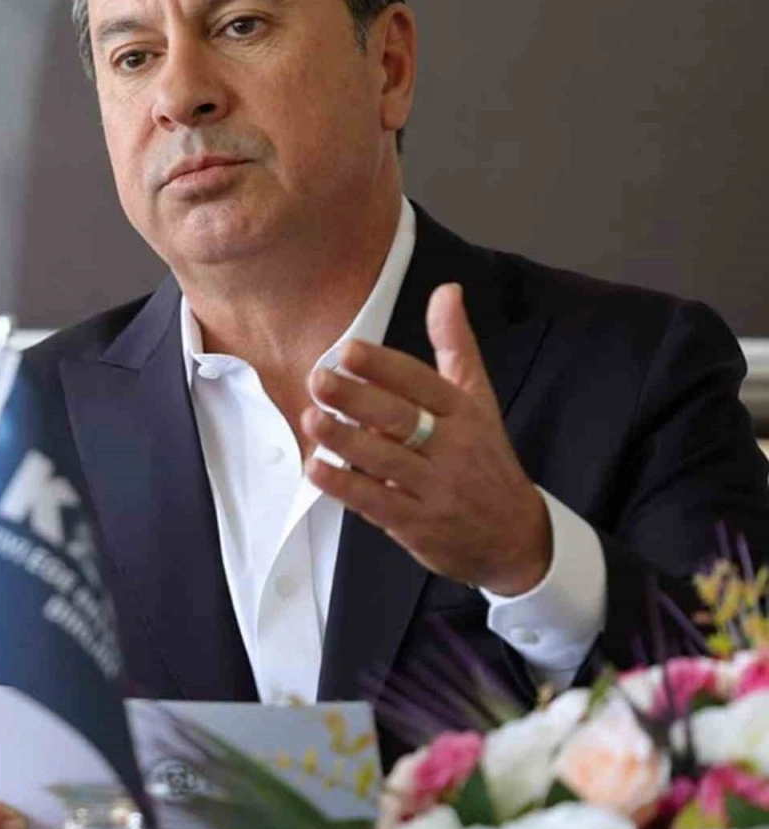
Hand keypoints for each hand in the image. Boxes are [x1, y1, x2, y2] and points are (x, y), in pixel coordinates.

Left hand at [301, 282, 549, 594]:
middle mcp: (454, 449)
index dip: (385, 366)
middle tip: (319, 379)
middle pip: (402, 419)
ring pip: (386, 460)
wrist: (516, 537)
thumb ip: (455, 345)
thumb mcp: (479, 399)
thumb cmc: (485, 460)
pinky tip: (316, 469)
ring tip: (312, 418)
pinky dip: (345, 486)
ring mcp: (437, 489)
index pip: (423, 383)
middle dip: (357, 399)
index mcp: (465, 413)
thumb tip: (446, 291)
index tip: (349, 350)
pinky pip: (377, 503)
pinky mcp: (419, 525)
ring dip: (345, 440)